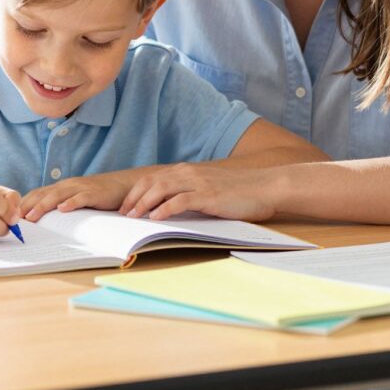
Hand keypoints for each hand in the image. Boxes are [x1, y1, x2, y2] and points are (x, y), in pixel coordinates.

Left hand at [20, 170, 150, 221]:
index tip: (11, 215)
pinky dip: (71, 203)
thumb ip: (62, 206)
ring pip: (58, 195)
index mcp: (62, 187)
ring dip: (44, 205)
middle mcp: (68, 185)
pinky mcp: (95, 193)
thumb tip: (43, 221)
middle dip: (28, 205)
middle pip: (44, 194)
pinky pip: (81, 197)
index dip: (24, 203)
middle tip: (15, 218)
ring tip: (32, 215)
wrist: (123, 185)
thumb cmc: (98, 195)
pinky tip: (63, 209)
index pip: (38, 193)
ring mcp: (81, 188)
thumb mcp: (76, 199)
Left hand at [120, 162, 278, 222]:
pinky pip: (180, 201)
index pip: (153, 178)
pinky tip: (155, 218)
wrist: (266, 186)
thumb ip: (189, 193)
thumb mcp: (208, 188)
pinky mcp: (208, 195)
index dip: (136, 192)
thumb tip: (169, 207)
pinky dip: (165, 209)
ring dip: (144, 203)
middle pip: (151, 182)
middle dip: (134, 198)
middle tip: (123, 213)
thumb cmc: (239, 191)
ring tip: (133, 216)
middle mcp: (189, 173)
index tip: (125, 206)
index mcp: (187, 171)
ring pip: (161, 189)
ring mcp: (198, 183)